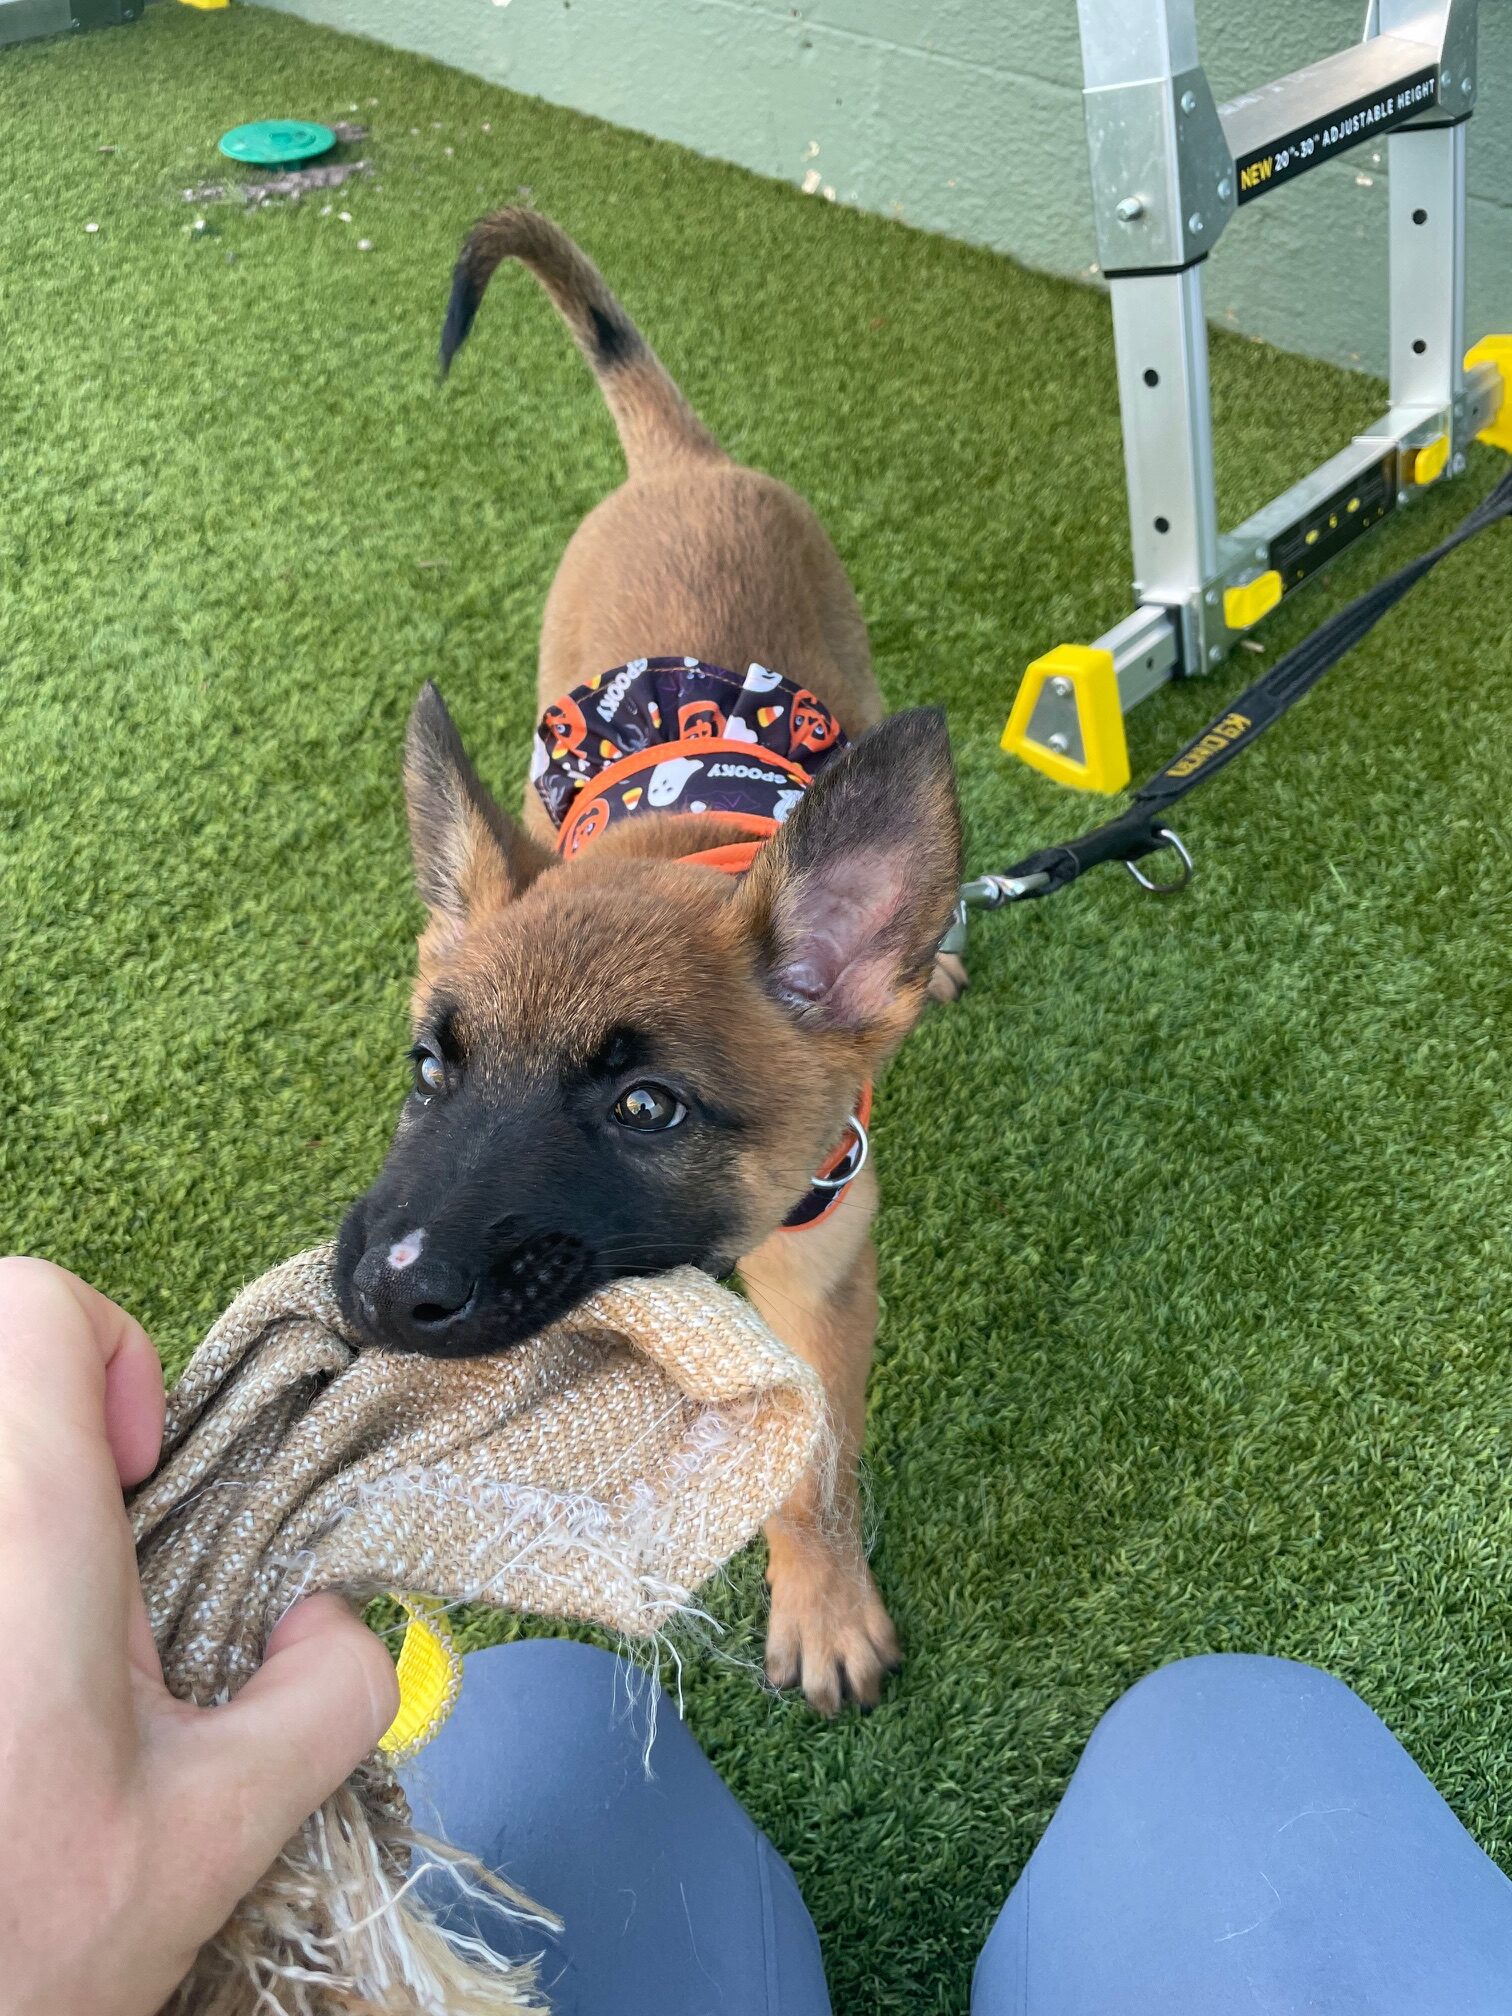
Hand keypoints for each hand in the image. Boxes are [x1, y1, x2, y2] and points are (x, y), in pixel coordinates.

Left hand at [0, 1258, 398, 2015]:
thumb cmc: (12, 1941)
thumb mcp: (217, 1832)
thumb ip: (329, 1693)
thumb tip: (335, 1623)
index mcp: (19, 1528)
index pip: (35, 1305)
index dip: (109, 1354)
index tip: (137, 1478)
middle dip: (49, 1424)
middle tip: (87, 1550)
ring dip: (16, 1506)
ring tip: (37, 1626)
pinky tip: (3, 1676)